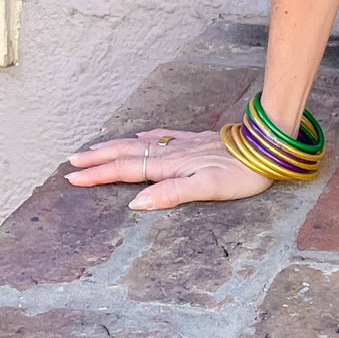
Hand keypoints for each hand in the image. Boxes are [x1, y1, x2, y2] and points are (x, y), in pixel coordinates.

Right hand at [66, 128, 270, 210]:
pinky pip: (163, 135)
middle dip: (98, 158)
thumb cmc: (242, 173)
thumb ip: (171, 194)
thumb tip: (134, 203)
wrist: (267, 147)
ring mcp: (184, 143)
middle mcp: (173, 152)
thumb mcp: (207, 189)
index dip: (99, 175)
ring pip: (141, 143)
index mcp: (171, 166)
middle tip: (71, 161)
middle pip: (127, 153)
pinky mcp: (197, 139)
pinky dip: (145, 136)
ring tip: (95, 148)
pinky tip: (141, 134)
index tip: (73, 177)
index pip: (126, 170)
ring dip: (115, 146)